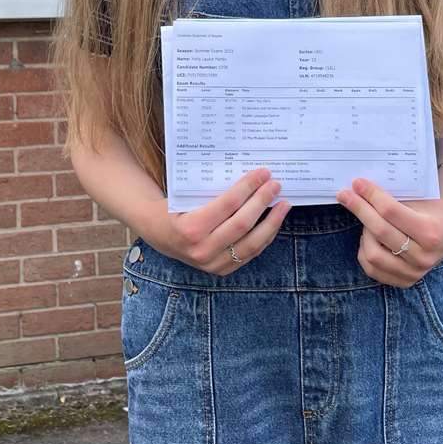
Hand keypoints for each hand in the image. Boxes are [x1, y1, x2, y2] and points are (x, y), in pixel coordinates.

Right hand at [152, 168, 290, 275]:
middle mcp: (202, 250)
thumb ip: (214, 190)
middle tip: (275, 184)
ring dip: (272, 222)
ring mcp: (212, 264)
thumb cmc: (174, 208)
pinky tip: (273, 222)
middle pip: (243, 223)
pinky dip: (265, 236)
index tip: (263, 173)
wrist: (158, 234)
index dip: (249, 187)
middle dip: (262, 201)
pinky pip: (250, 253)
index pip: (228, 204)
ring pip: (252, 243)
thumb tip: (251, 177)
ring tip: (284, 204)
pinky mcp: (221, 270)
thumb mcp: (186, 196)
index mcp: (191, 228)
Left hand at [336, 177, 442, 287]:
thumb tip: (359, 191)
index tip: (357, 183)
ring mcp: (415, 272)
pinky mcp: (406, 281)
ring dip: (364, 233)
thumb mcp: (421, 199)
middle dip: (359, 209)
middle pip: (380, 231)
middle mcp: (423, 256)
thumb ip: (393, 199)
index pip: (391, 212)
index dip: (371, 195)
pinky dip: (365, 251)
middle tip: (345, 195)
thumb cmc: (434, 209)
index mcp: (430, 232)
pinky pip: (372, 269)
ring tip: (367, 220)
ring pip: (372, 254)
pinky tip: (369, 238)